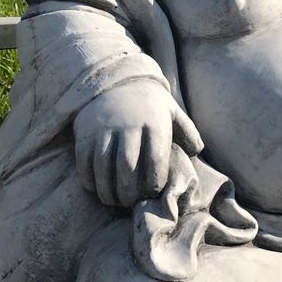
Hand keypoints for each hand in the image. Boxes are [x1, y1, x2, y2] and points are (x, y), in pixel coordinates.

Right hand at [73, 80, 202, 206]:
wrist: (115, 79)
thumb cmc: (149, 102)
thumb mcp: (171, 111)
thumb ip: (187, 131)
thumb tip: (197, 151)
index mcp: (154, 123)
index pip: (155, 160)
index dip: (154, 182)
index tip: (152, 191)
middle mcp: (129, 125)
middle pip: (127, 167)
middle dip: (129, 192)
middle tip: (130, 202)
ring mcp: (104, 128)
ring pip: (103, 167)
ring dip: (108, 190)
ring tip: (113, 200)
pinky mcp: (85, 132)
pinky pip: (85, 161)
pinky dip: (89, 180)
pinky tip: (96, 188)